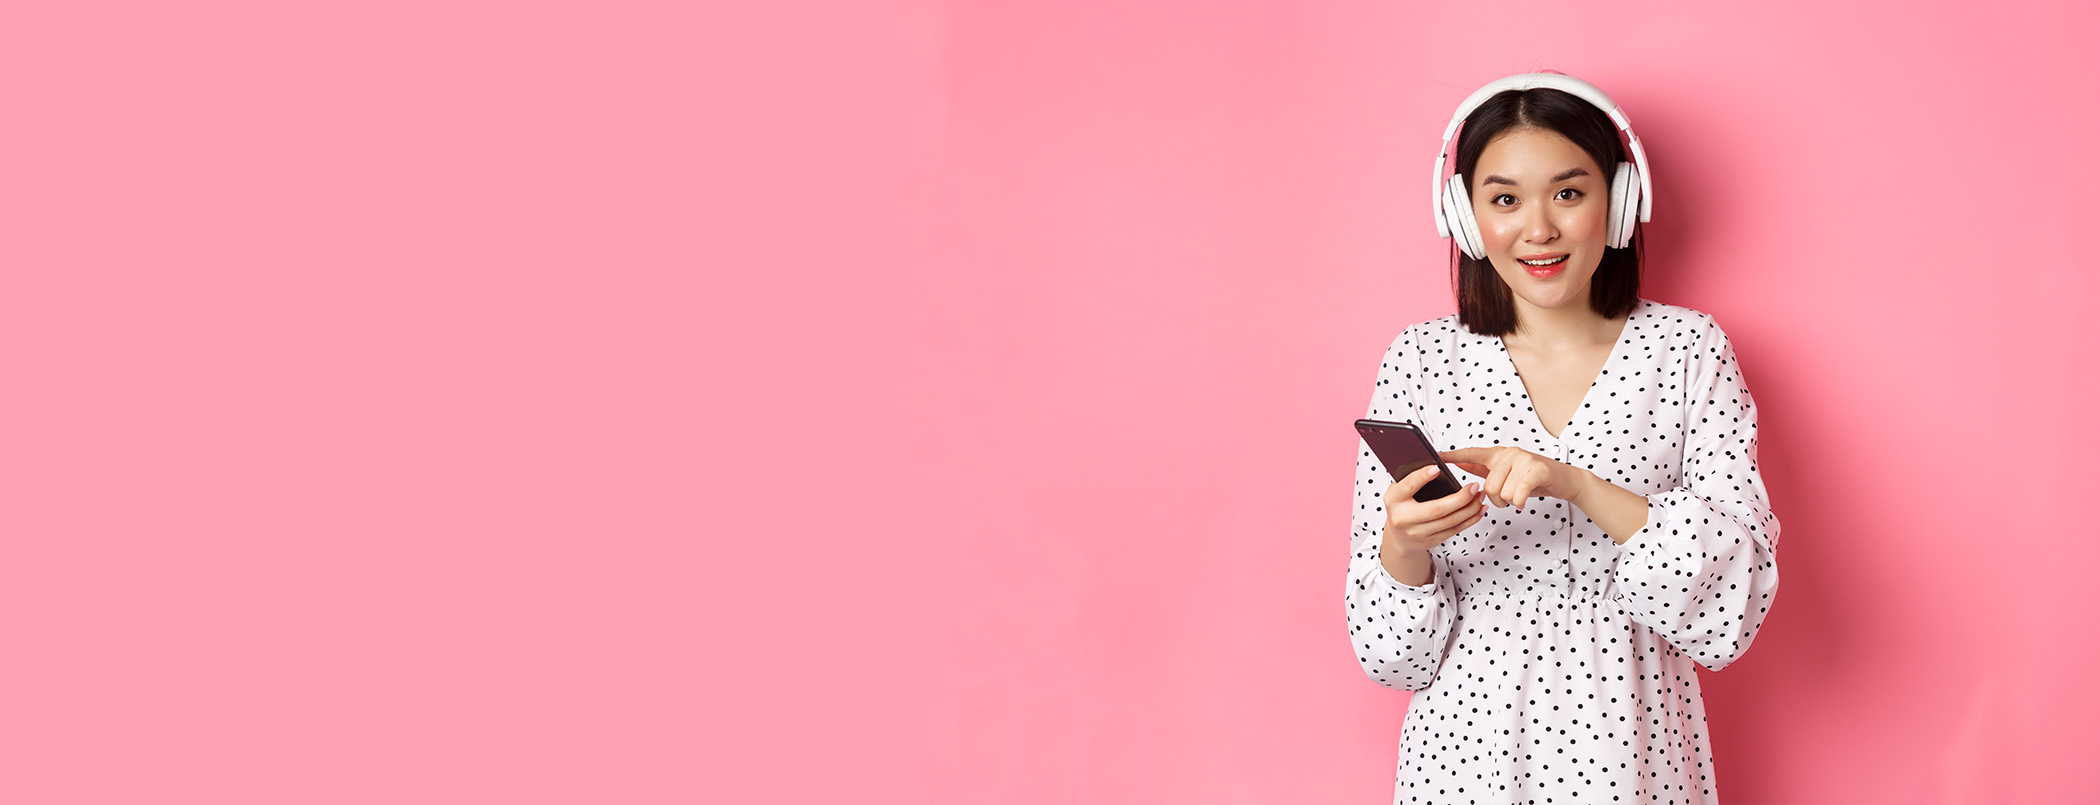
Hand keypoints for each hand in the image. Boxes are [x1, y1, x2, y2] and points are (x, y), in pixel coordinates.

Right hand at [1380, 465, 1486, 557]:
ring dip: (1470, 508)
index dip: (1421, 477)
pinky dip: (1470, 519)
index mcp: (1394, 500)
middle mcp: (1404, 518)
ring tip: (1479, 496)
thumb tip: (1435, 465)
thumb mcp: (1399, 491)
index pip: (1408, 486)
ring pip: (1450, 521)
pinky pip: (1454, 530)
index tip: (1436, 468)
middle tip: (1473, 486)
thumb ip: (1412, 479)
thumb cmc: (1401, 507)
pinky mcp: (1431, 540)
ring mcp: (1418, 532)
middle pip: (1437, 509)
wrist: (1399, 537)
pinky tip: (1478, 510)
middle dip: (1460, 498)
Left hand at [1439, 446, 1591, 512]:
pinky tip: (1524, 500)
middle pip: (1488, 486)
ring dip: (1510, 501)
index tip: (1436, 455)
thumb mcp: (1507, 473)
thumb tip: (1462, 464)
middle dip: (1497, 500)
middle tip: (1509, 497)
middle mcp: (1509, 453)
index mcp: (1498, 454)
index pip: (1472, 454)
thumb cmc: (1534, 478)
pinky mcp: (1537, 469)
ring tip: (1520, 495)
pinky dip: (1520, 502)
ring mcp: (1523, 459)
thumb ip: (1485, 469)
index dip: (1453, 456)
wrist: (1565, 480)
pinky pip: (1517, 494)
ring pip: (1502, 493)